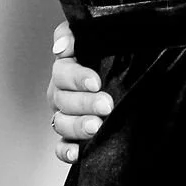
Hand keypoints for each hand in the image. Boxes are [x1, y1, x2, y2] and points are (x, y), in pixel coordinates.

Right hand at [47, 21, 112, 163]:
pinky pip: (61, 147)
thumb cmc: (107, 54)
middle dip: (85, 104)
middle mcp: (61, 94)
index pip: (63, 73)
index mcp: (65, 70)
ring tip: (96, 127)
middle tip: (106, 105)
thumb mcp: (94, 36)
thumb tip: (61, 47)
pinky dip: (67, 151)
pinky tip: (79, 152)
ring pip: (61, 124)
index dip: (78, 78)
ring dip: (78, 126)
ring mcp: (65, 116)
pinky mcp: (71, 137)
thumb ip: (73, 34)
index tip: (96, 81)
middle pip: (64, 100)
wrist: (125, 75)